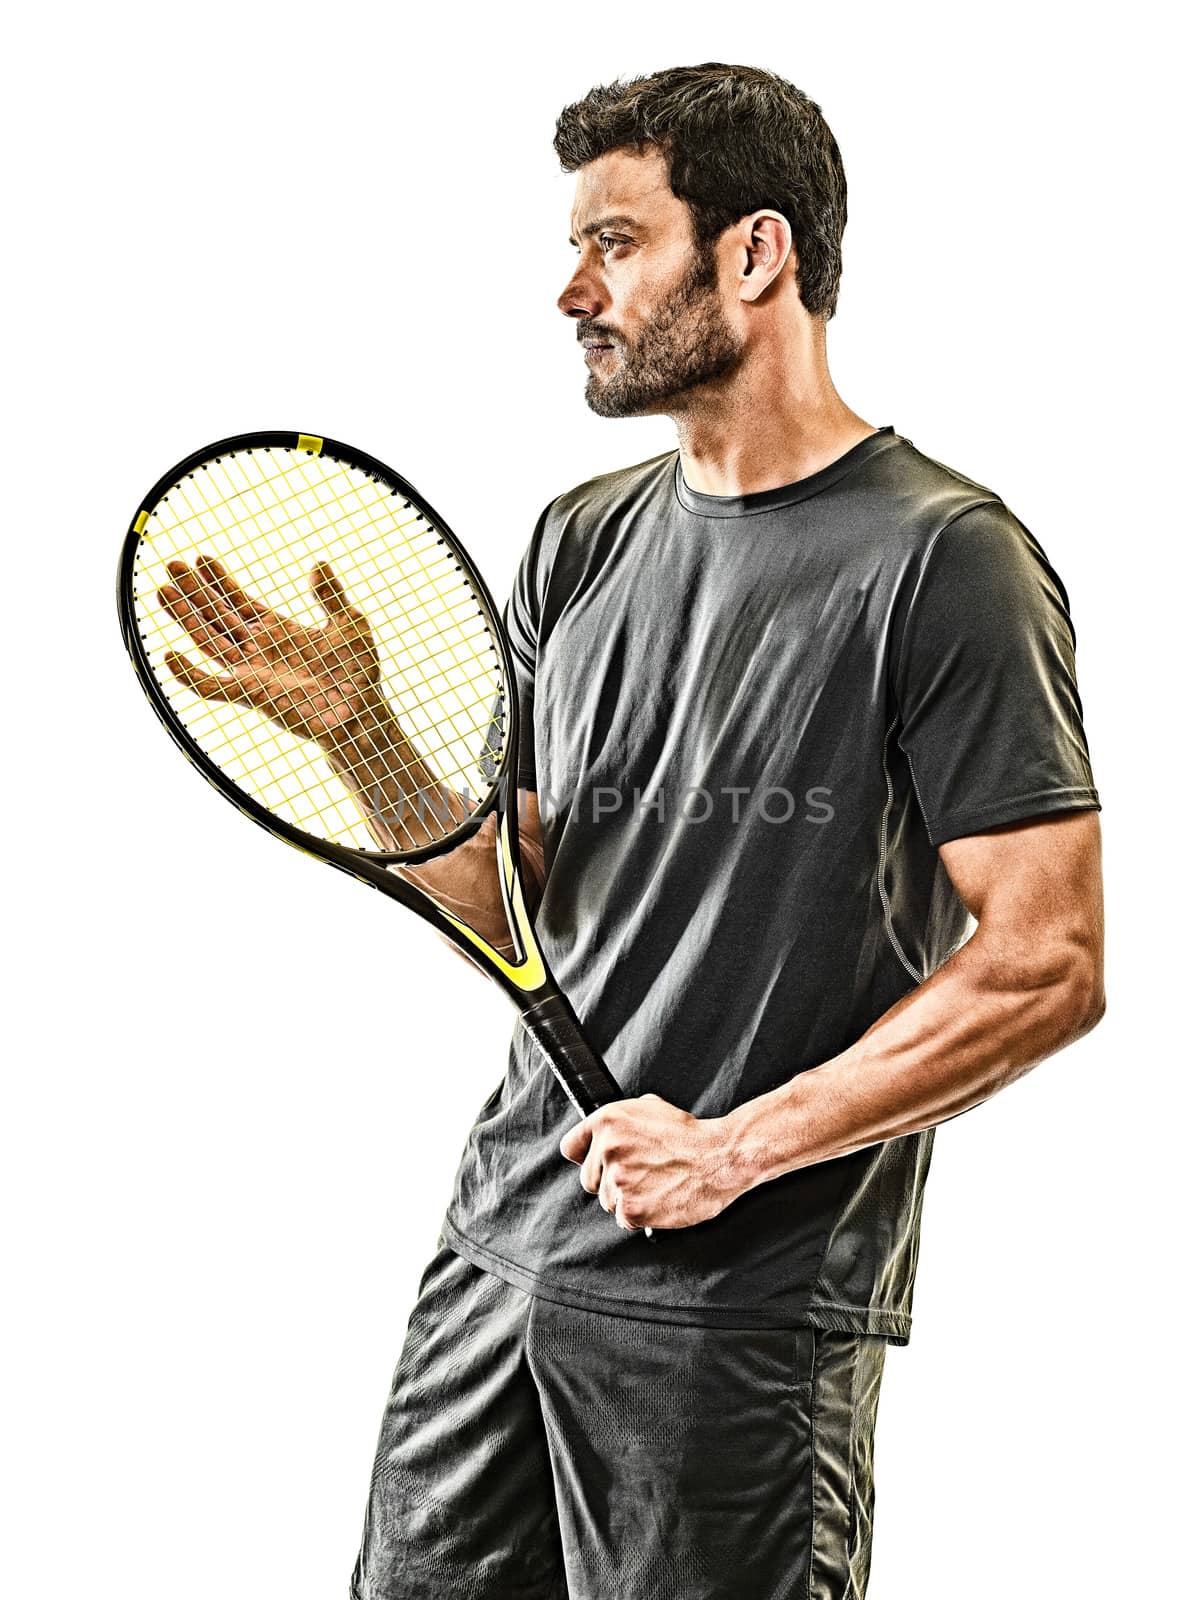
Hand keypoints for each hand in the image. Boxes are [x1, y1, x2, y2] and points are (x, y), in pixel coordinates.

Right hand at [157, 555, 386, 748]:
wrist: (364, 713)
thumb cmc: (359, 675)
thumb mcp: (351, 625)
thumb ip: (331, 596)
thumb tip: (318, 564)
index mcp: (278, 630)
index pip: (239, 601)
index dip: (220, 580)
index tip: (201, 558)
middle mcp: (259, 649)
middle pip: (217, 615)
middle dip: (194, 591)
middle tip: (171, 564)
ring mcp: (252, 671)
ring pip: (208, 640)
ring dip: (185, 617)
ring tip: (163, 591)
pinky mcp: (251, 694)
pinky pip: (211, 686)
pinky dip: (188, 675)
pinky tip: (168, 655)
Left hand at [559, 1094, 744, 1231]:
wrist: (719, 1158)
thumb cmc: (689, 1135)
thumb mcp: (649, 1109)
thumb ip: (620, 1123)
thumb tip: (603, 1135)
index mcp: (608, 1120)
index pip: (571, 1147)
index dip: (585, 1157)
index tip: (595, 1162)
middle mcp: (608, 1148)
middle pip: (588, 1180)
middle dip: (609, 1181)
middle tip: (638, 1175)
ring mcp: (618, 1180)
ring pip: (607, 1201)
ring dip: (627, 1198)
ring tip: (655, 1185)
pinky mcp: (632, 1208)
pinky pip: (624, 1219)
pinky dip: (640, 1215)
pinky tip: (658, 1199)